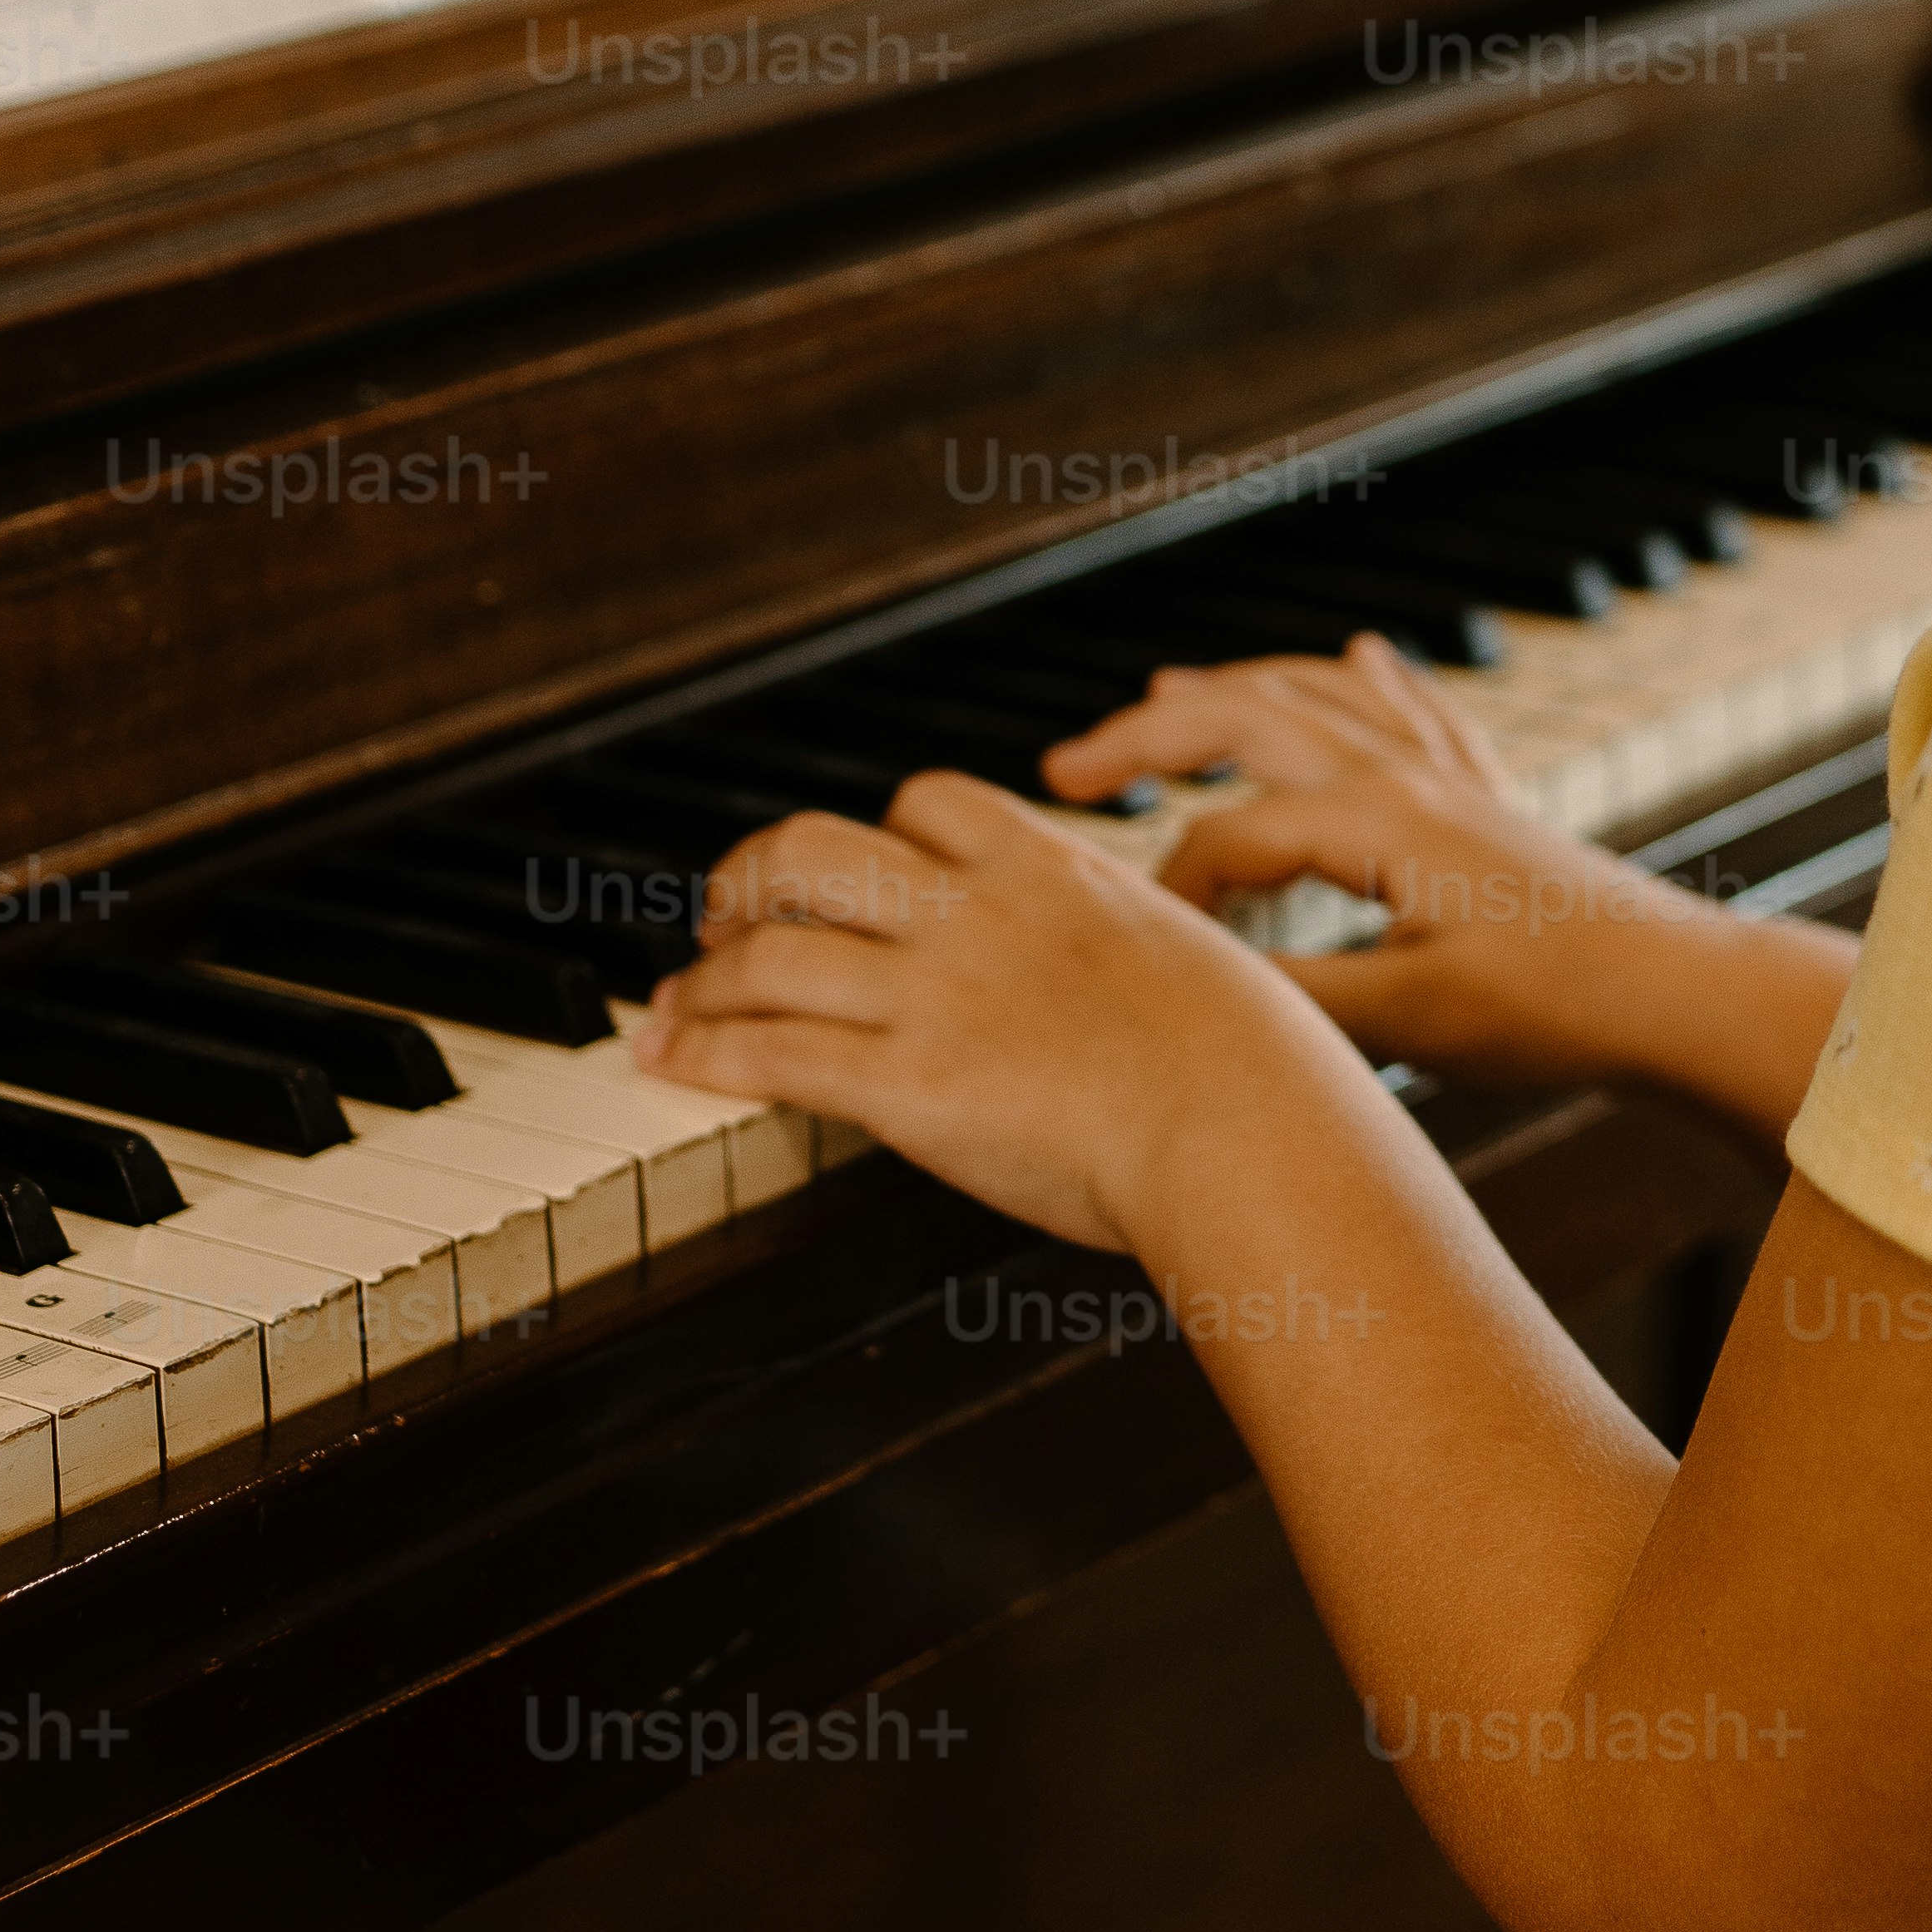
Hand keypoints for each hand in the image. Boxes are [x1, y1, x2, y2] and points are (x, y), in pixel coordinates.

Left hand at [630, 772, 1299, 1250]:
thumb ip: (1130, 951)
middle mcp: (979, 914)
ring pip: (772, 948)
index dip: (868, 832)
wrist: (1246, 1130)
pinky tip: (675, 1063)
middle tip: (726, 920)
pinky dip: (703, 1050)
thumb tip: (1129, 986)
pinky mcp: (907, 1084)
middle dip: (751, 876)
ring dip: (705, 979)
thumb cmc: (1256, 1069)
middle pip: (818, 846)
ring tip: (677, 1007)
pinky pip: (771, 1051)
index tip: (845, 867)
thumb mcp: (1197, 958)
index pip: (930, 801)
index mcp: (1054, 871)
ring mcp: (936, 995)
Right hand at [1042, 635, 1851, 1126]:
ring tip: (1166, 691)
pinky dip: (1369, 679)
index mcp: (1376, 821)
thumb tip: (1198, 983)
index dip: (1169, 886)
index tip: (1140, 941)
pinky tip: (1361, 650)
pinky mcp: (1488, 799)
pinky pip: (1413, 710)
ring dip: (1235, 690)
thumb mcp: (1410, 1021)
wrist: (1675, 992)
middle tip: (1065, 764)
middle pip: (1250, 715)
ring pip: (1321, 697)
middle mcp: (1406, 774)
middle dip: (1148, 729)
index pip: (1228, 832)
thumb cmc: (1554, 1009)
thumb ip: (1296, 995)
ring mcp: (1450, 776)